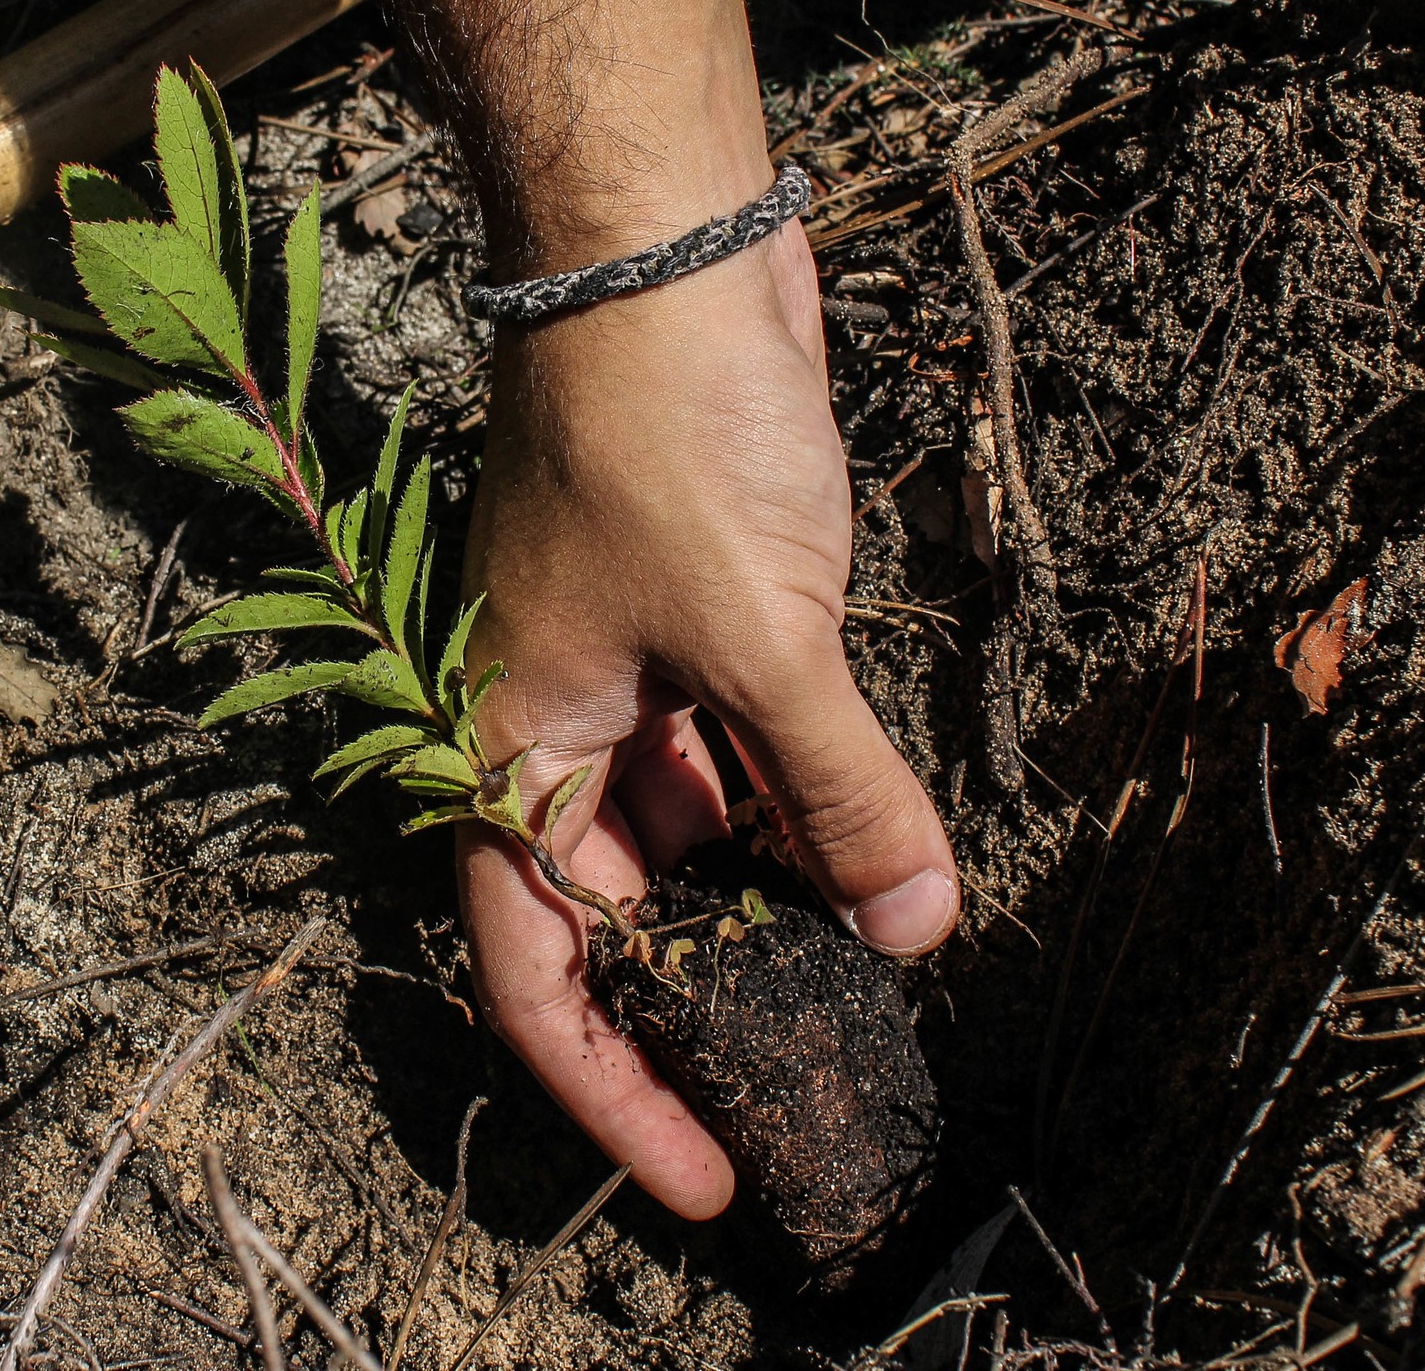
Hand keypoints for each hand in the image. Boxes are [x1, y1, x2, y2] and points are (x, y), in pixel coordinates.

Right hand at [458, 217, 957, 1220]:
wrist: (662, 246)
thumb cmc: (664, 431)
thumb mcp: (767, 636)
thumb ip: (843, 791)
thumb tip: (917, 930)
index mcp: (507, 746)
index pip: (540, 970)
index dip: (615, 1092)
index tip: (707, 1178)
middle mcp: (551, 725)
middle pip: (619, 913)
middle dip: (712, 1001)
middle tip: (809, 1091)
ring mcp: (625, 671)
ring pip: (694, 832)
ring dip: (777, 899)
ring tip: (866, 987)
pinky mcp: (697, 617)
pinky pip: (742, 751)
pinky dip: (804, 803)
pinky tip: (880, 860)